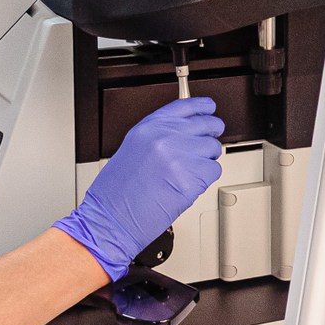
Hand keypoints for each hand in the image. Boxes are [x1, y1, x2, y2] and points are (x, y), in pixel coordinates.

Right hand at [52, 99, 225, 281]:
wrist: (111, 218)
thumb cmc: (116, 191)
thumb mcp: (134, 148)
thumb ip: (159, 135)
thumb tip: (185, 132)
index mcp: (149, 127)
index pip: (187, 106)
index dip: (203, 108)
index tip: (209, 109)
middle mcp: (166, 136)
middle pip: (207, 125)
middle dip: (210, 137)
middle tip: (206, 147)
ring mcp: (179, 156)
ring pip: (213, 149)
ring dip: (205, 161)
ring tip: (186, 174)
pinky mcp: (191, 178)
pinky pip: (213, 171)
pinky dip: (205, 180)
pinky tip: (186, 185)